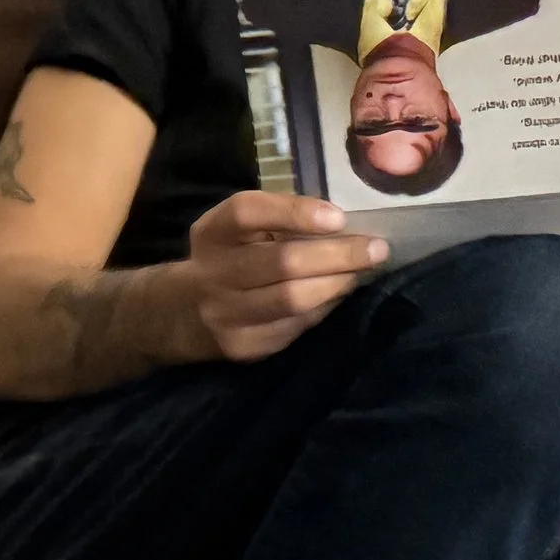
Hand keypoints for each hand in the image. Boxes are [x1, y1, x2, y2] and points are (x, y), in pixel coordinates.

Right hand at [185, 191, 388, 362]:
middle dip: (339, 254)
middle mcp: (212, 274)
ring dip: (338, 283)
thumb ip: (280, 217)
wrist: (182, 314)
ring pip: (294, 300)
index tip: (339, 217)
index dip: (295, 213)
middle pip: (282, 262)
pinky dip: (325, 307)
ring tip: (363, 270)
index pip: (247, 213)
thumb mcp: (239, 228)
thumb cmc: (229, 256)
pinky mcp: (243, 346)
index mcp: (213, 233)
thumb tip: (343, 222)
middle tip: (377, 248)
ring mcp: (225, 315)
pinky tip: (339, 293)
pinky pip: (296, 326)